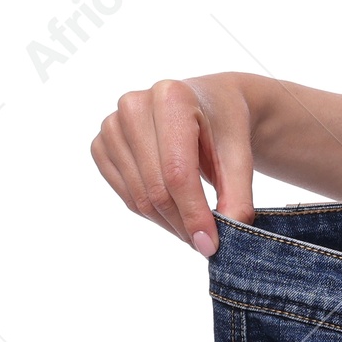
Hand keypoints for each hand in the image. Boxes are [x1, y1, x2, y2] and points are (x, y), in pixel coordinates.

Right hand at [92, 74, 255, 255]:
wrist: (207, 103)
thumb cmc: (223, 124)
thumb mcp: (240, 152)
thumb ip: (238, 192)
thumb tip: (229, 233)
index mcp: (171, 97)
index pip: (177, 171)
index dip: (193, 213)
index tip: (210, 244)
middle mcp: (134, 105)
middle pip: (155, 187)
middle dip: (182, 223)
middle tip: (206, 243)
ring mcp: (111, 125)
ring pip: (138, 197)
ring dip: (167, 223)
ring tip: (193, 228)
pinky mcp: (101, 145)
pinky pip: (124, 194)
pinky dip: (150, 212)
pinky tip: (173, 211)